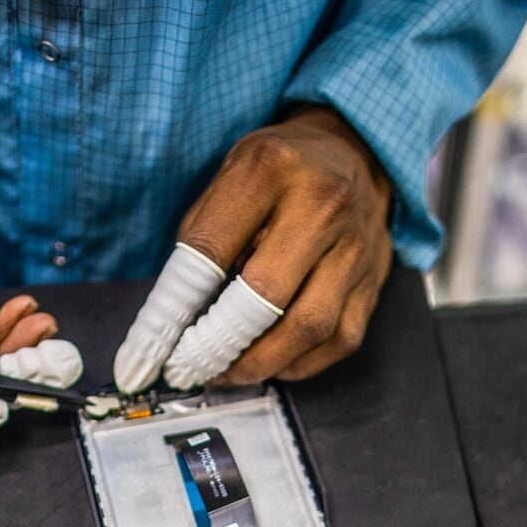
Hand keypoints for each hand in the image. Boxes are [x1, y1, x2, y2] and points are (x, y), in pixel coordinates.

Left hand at [114, 106, 393, 392]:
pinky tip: (270, 363)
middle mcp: (323, 206)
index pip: (212, 248)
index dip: (177, 305)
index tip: (153, 345)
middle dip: (220, 343)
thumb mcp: (230, 175)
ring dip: (260, 362)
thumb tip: (175, 317)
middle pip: (267, 294)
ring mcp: (356, 247)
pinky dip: (298, 364)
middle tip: (189, 366)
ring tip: (226, 372)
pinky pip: (339, 340)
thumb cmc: (280, 171)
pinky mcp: (374, 282)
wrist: (355, 154)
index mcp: (271, 168)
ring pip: (310, 327)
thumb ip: (202, 237)